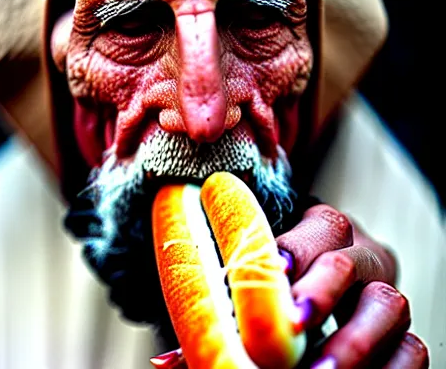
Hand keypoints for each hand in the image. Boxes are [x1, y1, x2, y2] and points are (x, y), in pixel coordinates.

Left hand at [150, 203, 429, 368]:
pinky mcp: (405, 332)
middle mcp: (362, 254)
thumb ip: (223, 312)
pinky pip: (414, 348)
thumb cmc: (284, 279)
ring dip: (356, 340)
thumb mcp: (261, 278)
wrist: (329, 285)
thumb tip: (166, 364)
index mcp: (324, 229)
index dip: (298, 247)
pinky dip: (392, 367)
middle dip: (321, 292)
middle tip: (292, 324)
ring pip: (390, 305)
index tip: (272, 271)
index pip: (321, 224)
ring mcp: (386, 292)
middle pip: (351, 262)